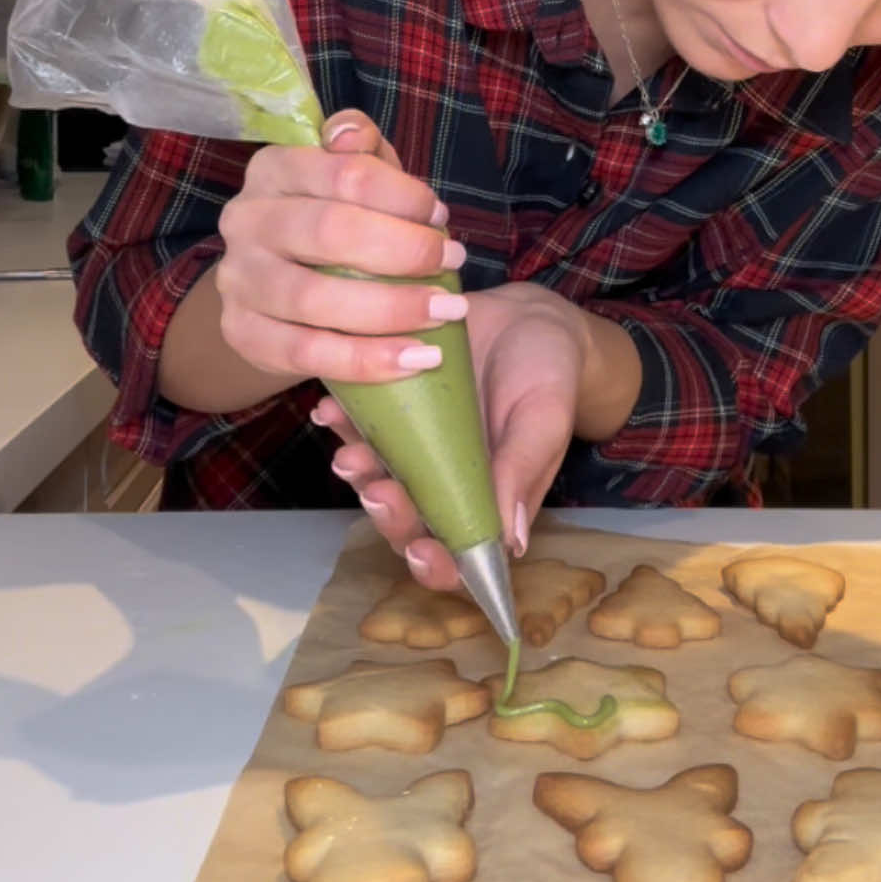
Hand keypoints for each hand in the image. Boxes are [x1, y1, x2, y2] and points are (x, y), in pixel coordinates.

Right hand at [213, 110, 467, 388]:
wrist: (277, 283)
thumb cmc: (332, 218)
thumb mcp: (351, 174)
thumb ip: (363, 150)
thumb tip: (351, 135)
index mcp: (274, 169)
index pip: (344, 172)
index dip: (402, 195)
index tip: (441, 216)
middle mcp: (246, 219)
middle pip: (330, 231)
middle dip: (404, 250)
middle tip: (454, 261)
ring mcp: (238, 279)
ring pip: (314, 297)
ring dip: (390, 308)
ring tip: (445, 313)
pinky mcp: (242, 333)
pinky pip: (305, 352)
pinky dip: (364, 359)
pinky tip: (412, 360)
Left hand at [313, 280, 588, 591]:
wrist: (526, 316)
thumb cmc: (549, 375)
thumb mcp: (544, 418)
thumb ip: (522, 469)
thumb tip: (511, 540)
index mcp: (490, 502)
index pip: (457, 554)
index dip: (435, 565)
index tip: (422, 550)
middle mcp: (446, 485)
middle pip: (407, 522)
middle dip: (389, 515)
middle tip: (380, 490)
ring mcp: (416, 451)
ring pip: (377, 478)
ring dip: (359, 473)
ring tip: (349, 454)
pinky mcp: (395, 414)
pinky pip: (362, 426)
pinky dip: (344, 423)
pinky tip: (332, 410)